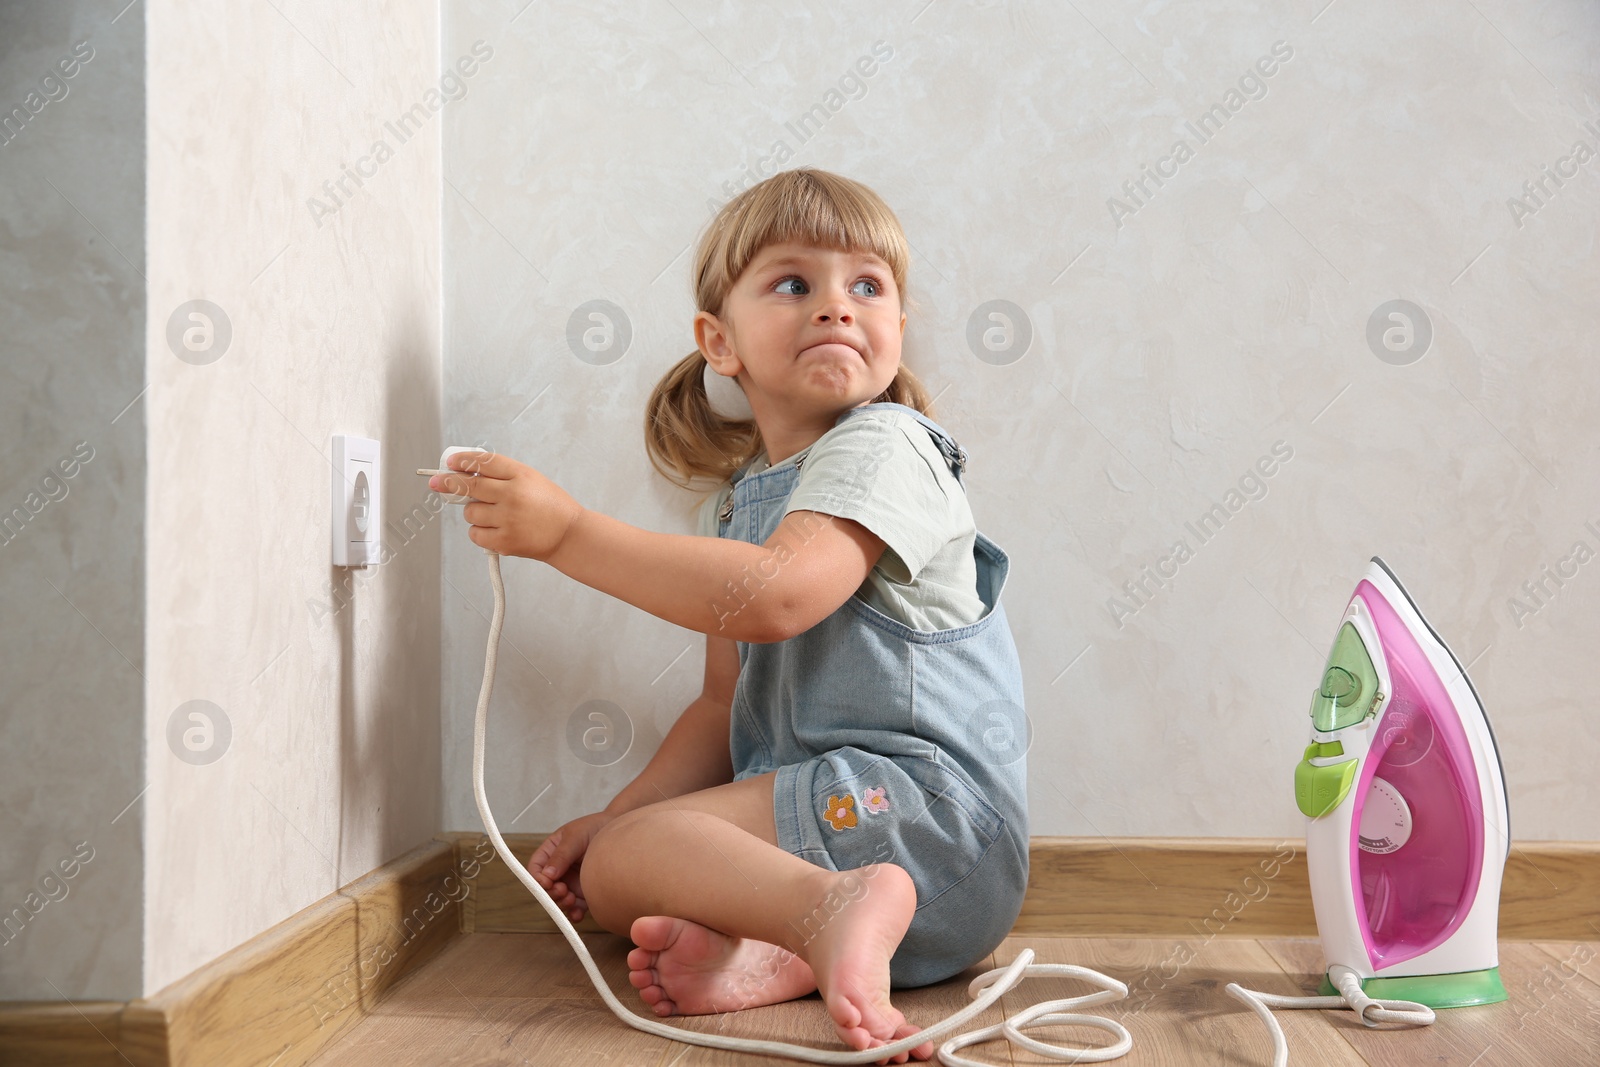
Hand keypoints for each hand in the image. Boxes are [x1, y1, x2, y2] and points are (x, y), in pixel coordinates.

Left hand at [429, 451, 584, 561]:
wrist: (569, 535)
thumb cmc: (550, 506)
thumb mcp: (531, 480)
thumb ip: (502, 476)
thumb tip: (464, 475)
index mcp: (521, 476)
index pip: (484, 462)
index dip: (463, 460)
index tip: (450, 462)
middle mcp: (513, 496)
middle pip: (469, 485)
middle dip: (447, 482)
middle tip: (435, 481)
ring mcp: (508, 519)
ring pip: (470, 512)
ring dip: (474, 513)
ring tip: (492, 515)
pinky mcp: (504, 541)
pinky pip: (475, 534)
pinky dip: (479, 532)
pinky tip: (493, 530)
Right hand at [527, 811, 618, 922]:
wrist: (619, 834)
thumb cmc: (595, 828)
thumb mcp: (575, 836)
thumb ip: (561, 855)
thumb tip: (547, 875)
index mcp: (550, 853)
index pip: (536, 868)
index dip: (537, 878)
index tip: (547, 883)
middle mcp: (559, 870)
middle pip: (546, 888)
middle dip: (552, 893)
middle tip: (563, 891)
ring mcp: (571, 882)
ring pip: (560, 899)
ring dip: (563, 904)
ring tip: (572, 899)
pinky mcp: (585, 891)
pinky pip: (577, 906)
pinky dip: (575, 913)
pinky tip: (578, 914)